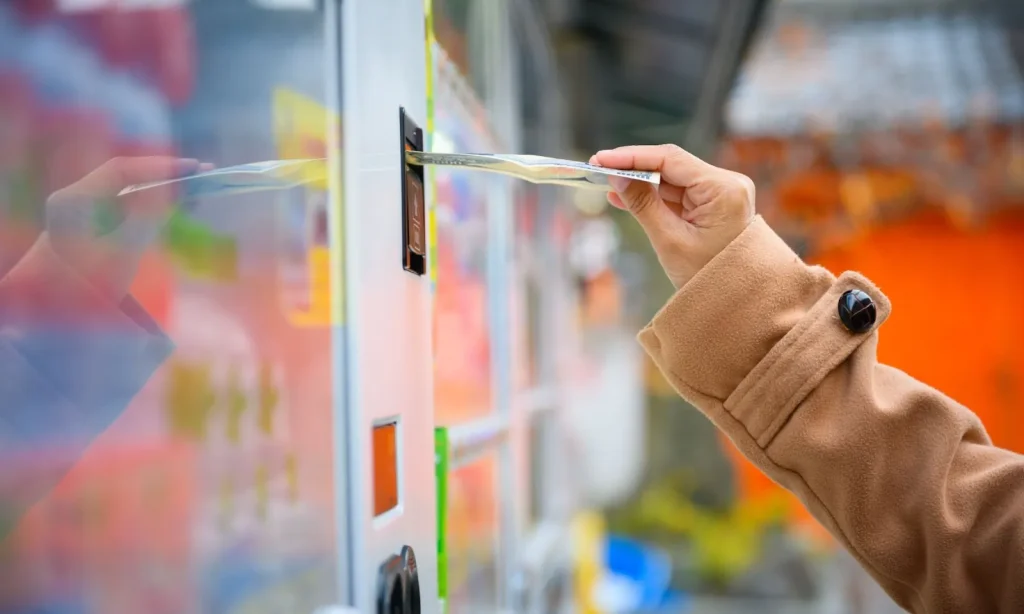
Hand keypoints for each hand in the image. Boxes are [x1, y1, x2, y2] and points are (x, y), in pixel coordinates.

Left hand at [45, 156, 210, 299]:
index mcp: (74, 200)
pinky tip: (178, 206)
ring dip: (162, 190)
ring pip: (130, 192)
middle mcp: (76, 199)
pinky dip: (153, 206)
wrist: (53, 317)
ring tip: (197, 191)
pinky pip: (127, 208)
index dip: (159, 167)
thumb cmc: (84, 289)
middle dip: (164, 176)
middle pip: (126, 178)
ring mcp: (83, 213)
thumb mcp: (122, 253)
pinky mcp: (93, 228)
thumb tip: (174, 189)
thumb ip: (148, 217)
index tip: (193, 169)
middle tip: (203, 174)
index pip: (121, 170)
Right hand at [591, 144, 755, 288]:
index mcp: (723, 189)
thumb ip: (642, 204)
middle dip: (634, 169)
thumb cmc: (707, 278)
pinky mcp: (713, 207)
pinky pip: (678, 196)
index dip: (632, 157)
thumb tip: (616, 177)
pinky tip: (625, 198)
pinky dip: (653, 198)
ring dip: (640, 184)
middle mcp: (726, 184)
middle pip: (672, 166)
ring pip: (672, 180)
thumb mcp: (669, 240)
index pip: (671, 160)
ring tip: (606, 185)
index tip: (601, 159)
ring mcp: (721, 195)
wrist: (735, 305)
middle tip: (598, 169)